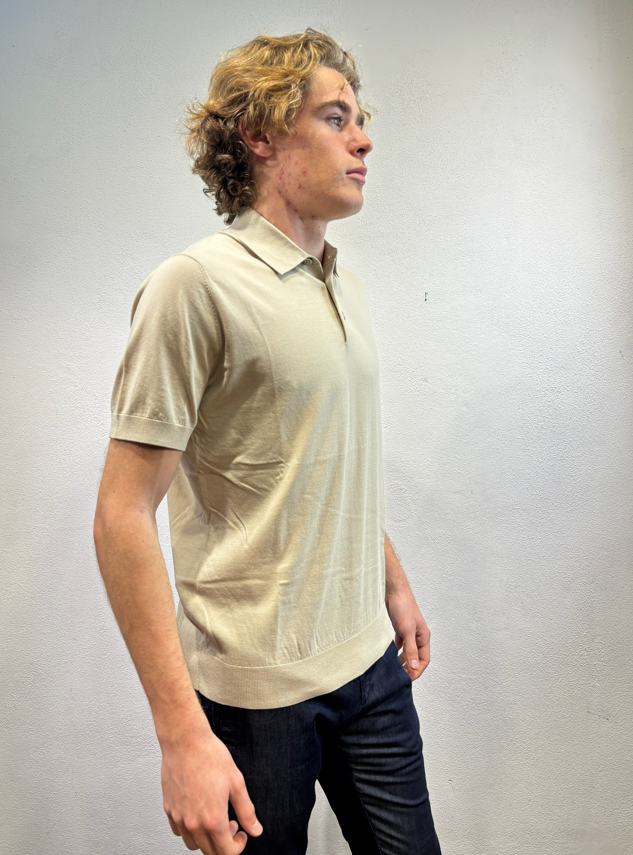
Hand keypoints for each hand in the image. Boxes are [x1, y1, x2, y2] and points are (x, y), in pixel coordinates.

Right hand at [160, 716, 262, 854]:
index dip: (238, 846)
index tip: (241, 833)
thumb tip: (255, 830)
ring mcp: (178, 816)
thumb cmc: (210, 756)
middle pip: (210, 852)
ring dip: (206, 838)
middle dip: (224, 842)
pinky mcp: (168, 808)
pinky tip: (198, 812)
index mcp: (213, 818)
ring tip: (214, 817)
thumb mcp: (236, 782)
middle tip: (231, 822)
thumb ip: (246, 811)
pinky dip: (190, 829)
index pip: (226, 853)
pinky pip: (179, 831)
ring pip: (193, 844)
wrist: (184, 740)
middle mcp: (193, 822)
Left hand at [385, 587, 430, 680]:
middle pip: (416, 657)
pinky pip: (400, 644)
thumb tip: (414, 666)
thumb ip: (411, 649)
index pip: (424, 659)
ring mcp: (408, 633)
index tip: (408, 679)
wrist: (394, 591)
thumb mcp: (407, 630)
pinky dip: (396, 651)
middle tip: (400, 677)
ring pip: (407, 651)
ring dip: (403, 661)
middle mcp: (417, 636)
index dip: (417, 670)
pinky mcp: (400, 629)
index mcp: (423, 637)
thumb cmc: (403, 606)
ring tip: (395, 669)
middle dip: (409, 668)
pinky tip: (390, 656)